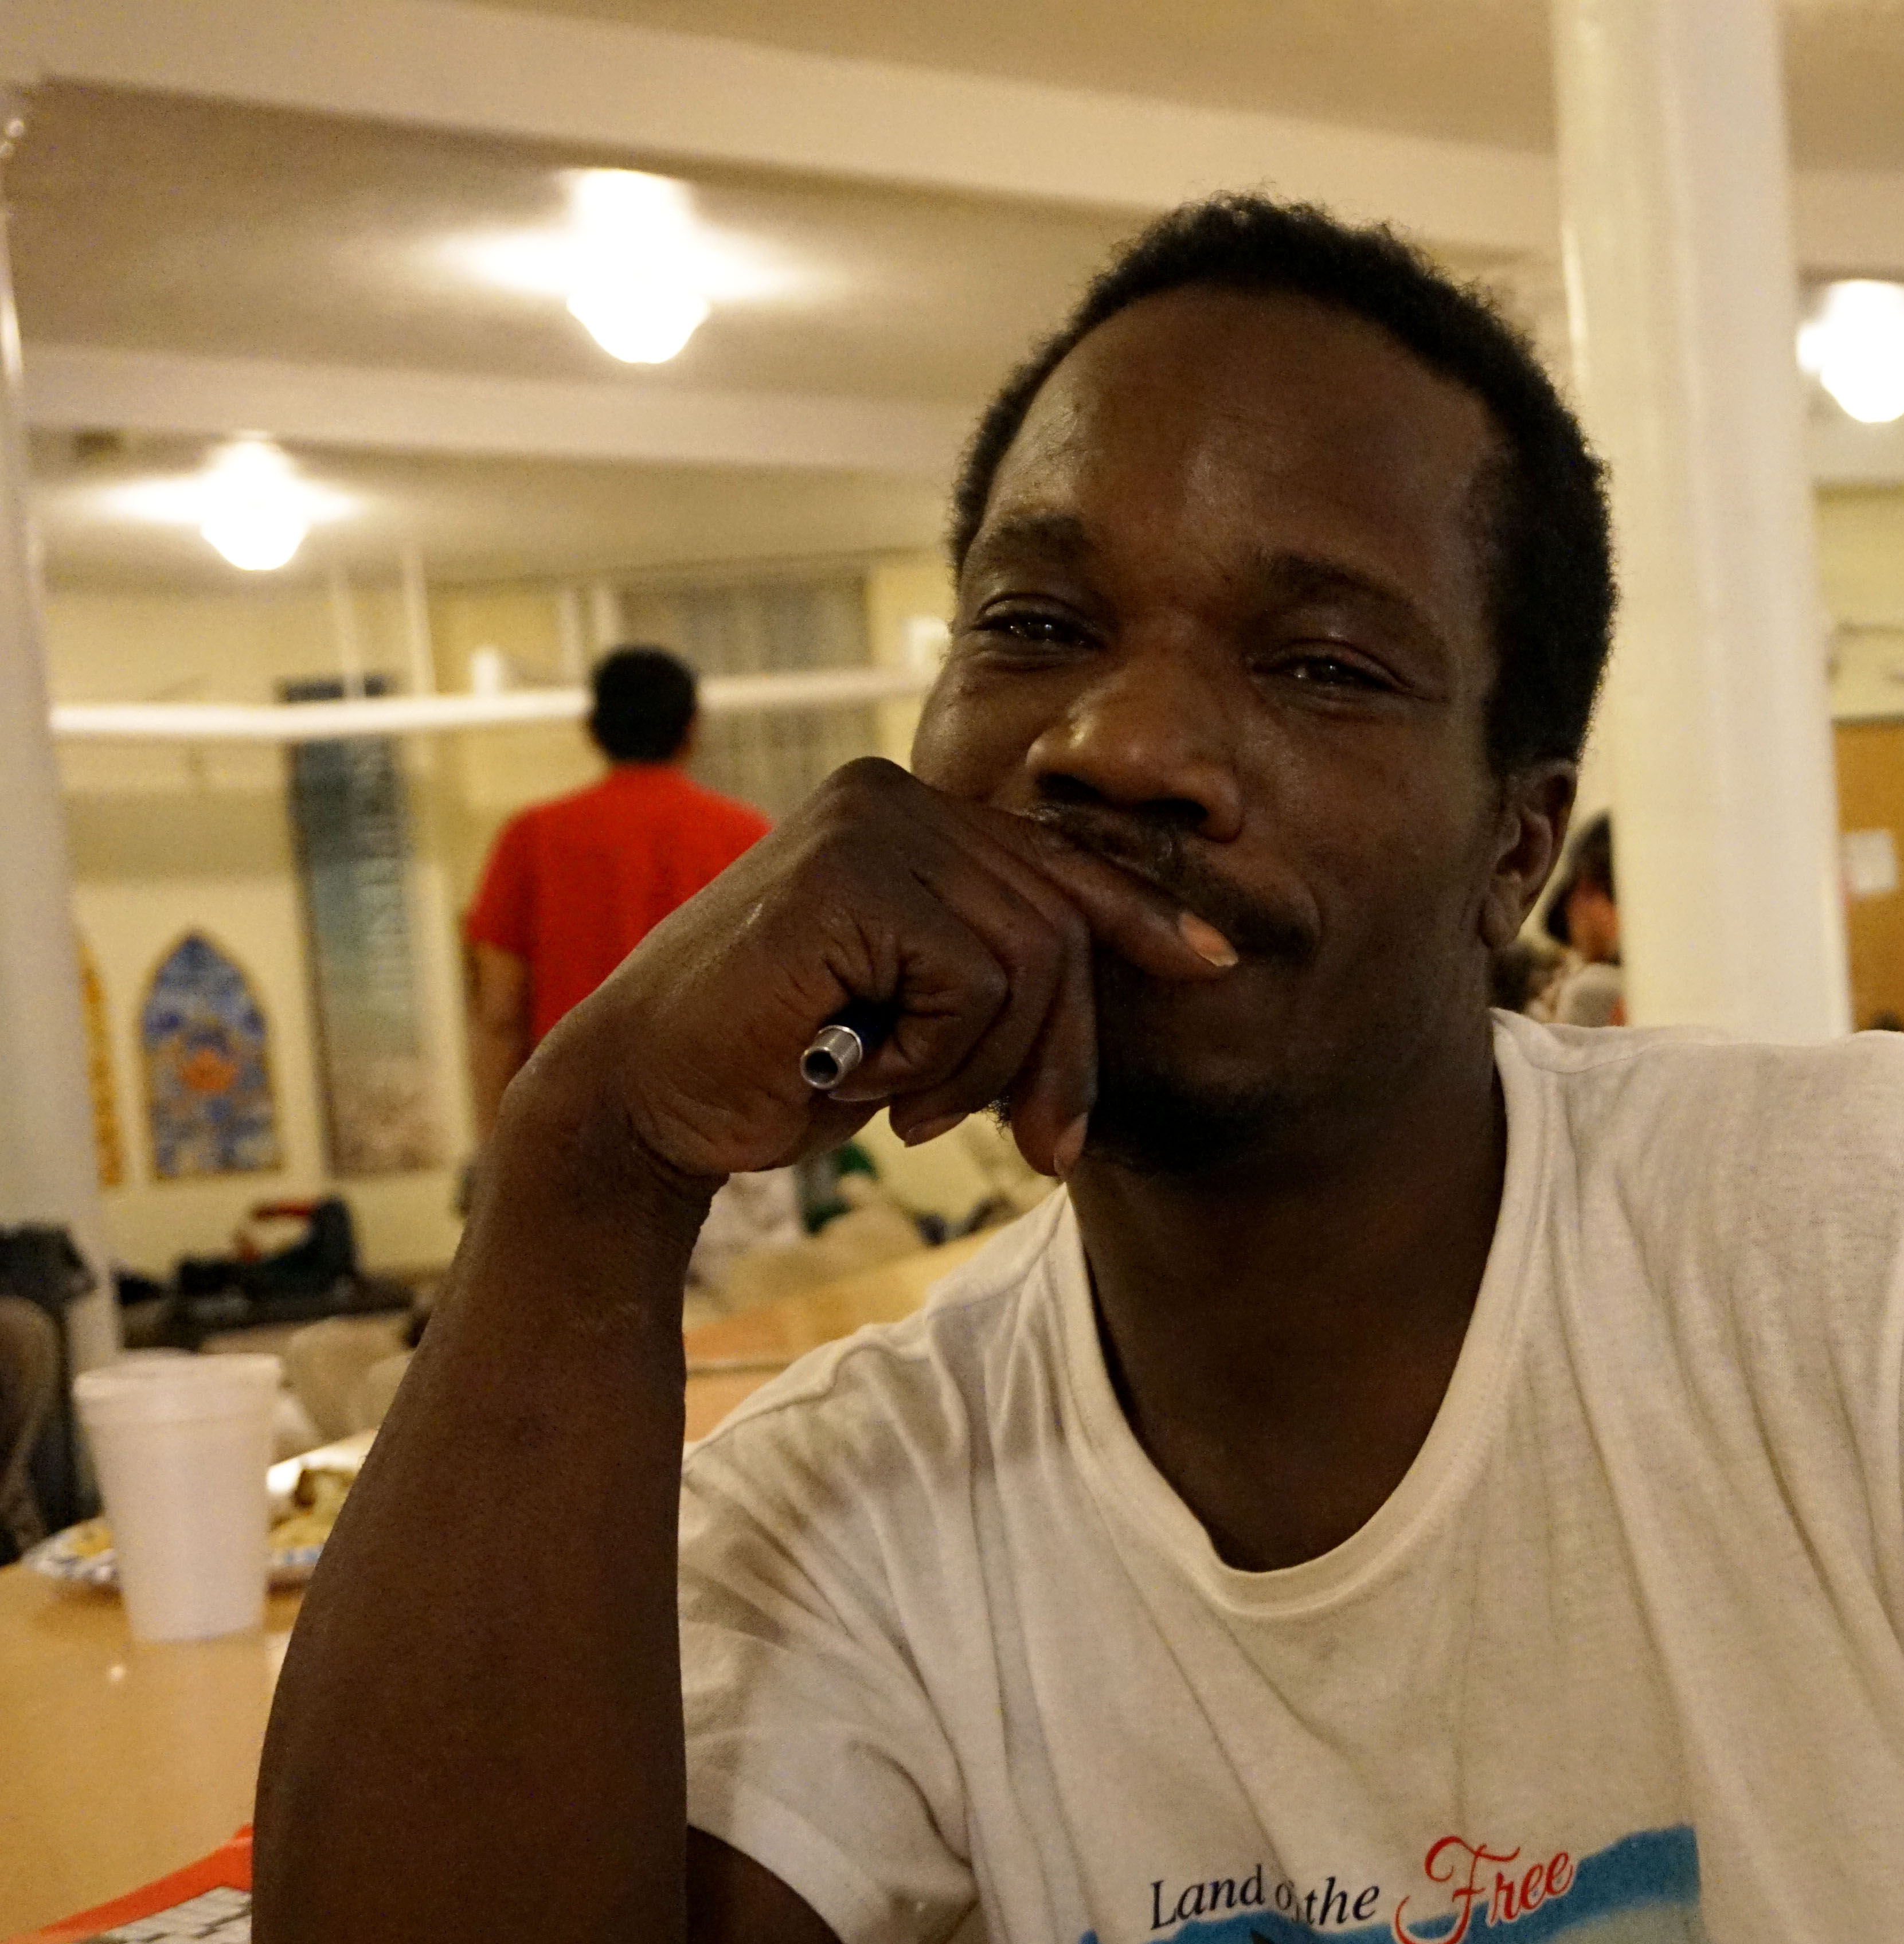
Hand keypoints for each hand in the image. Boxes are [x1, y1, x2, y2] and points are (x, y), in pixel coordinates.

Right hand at [511, 757, 1232, 1190]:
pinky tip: (854, 1070)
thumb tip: (1168, 966)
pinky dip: (928, 1056)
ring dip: (982, 1067)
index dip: (1144, 918)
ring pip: (1030, 962)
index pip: (1058, 868)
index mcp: (908, 815)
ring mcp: (867, 826)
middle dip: (1061, 1055)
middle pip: (1060, 928)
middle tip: (1030, 1145)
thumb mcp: (921, 1013)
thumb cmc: (784, 1066)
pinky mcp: (847, 877)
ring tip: (901, 1096)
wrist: (646, 1105)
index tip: (1214, 960)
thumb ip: (1005, 974)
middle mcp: (891, 796)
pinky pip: (970, 983)